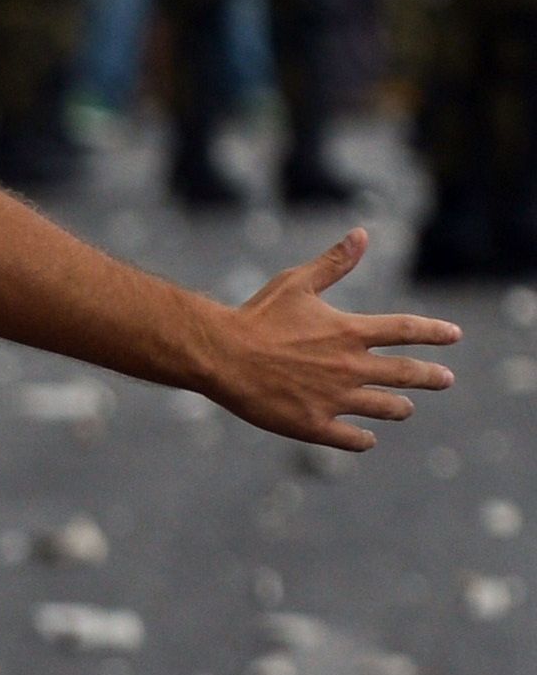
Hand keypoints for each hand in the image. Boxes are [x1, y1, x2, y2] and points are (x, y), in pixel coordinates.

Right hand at [207, 230, 460, 451]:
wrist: (220, 355)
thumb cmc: (255, 316)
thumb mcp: (296, 283)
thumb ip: (333, 262)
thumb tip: (362, 234)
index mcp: (349, 332)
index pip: (407, 331)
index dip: (435, 332)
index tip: (455, 335)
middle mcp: (350, 367)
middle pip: (407, 374)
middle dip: (432, 376)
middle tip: (446, 379)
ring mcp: (334, 398)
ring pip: (386, 408)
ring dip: (400, 407)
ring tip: (405, 408)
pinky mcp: (313, 424)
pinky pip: (352, 439)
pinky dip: (364, 439)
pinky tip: (367, 438)